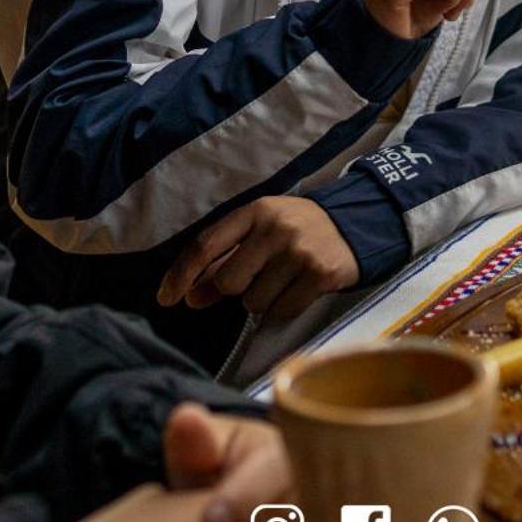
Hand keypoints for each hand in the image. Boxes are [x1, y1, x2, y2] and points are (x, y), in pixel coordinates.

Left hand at [155, 197, 358, 318]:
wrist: (355, 225)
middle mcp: (275, 227)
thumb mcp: (259, 234)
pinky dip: (284, 307)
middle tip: (256, 279)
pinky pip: (282, 311)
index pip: (205, 245)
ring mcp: (299, 251)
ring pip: (255, 301)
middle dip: (235, 290)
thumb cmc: (296, 232)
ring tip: (283, 280)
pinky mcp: (320, 274)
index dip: (181, 275)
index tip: (166, 299)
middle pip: (228, 282)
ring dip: (262, 300)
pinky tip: (299, 289)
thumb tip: (190, 297)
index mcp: (254, 211)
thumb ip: (223, 262)